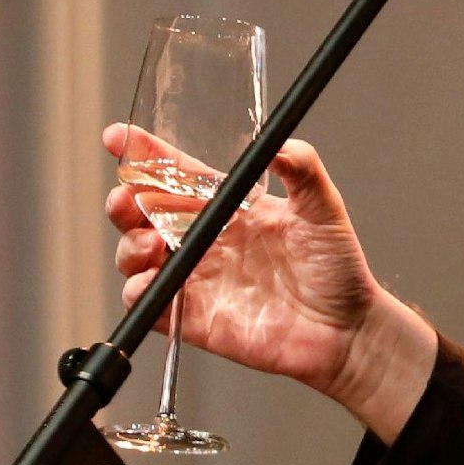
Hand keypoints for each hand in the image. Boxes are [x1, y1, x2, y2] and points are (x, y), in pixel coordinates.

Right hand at [105, 124, 435, 437]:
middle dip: (124, 199)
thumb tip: (279, 143)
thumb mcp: (324, 209)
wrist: (345, 328)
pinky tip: (152, 279)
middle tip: (126, 196)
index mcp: (229, 207)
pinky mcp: (191, 316)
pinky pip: (148, 303)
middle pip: (144, 212)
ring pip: (136, 254)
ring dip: (129, 244)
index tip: (118, 136)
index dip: (146, 154)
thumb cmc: (337, 268)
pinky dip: (138, 290)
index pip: (177, 174)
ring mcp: (195, 277)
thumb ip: (303, 170)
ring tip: (150, 242)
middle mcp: (205, 238)